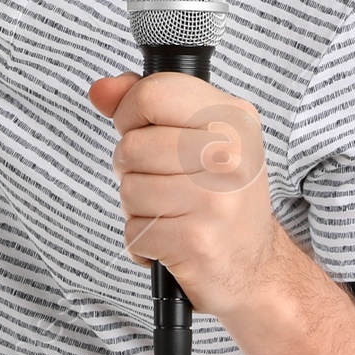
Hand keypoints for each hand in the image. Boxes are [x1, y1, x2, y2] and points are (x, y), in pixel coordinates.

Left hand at [88, 70, 287, 323]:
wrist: (254, 265)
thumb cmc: (218, 192)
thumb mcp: (197, 134)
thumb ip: (146, 103)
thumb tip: (100, 90)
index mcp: (232, 117)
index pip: (152, 92)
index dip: (130, 112)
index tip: (144, 130)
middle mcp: (230, 155)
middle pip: (131, 145)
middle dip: (131, 166)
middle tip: (163, 180)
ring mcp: (215, 200)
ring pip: (129, 189)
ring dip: (136, 206)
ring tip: (170, 211)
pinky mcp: (196, 241)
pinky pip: (133, 231)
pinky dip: (142, 241)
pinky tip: (172, 239)